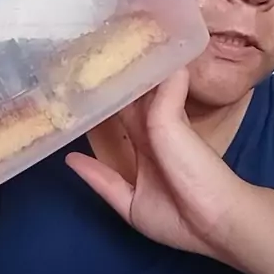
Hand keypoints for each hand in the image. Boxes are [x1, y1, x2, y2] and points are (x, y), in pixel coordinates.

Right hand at [66, 69, 245, 261]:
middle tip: (67, 79)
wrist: (211, 219)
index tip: (94, 55)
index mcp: (163, 122)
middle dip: (98, 100)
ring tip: (62, 113)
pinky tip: (68, 156)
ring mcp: (139, 173)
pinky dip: (87, 170)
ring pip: (110, 147)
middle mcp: (149, 144)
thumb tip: (168, 54)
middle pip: (120, 118)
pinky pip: (104, 183)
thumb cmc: (195, 165)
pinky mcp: (130, 201)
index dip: (119, 76)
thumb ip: (165, 92)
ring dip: (90, 133)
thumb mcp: (174, 122)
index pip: (137, 93)